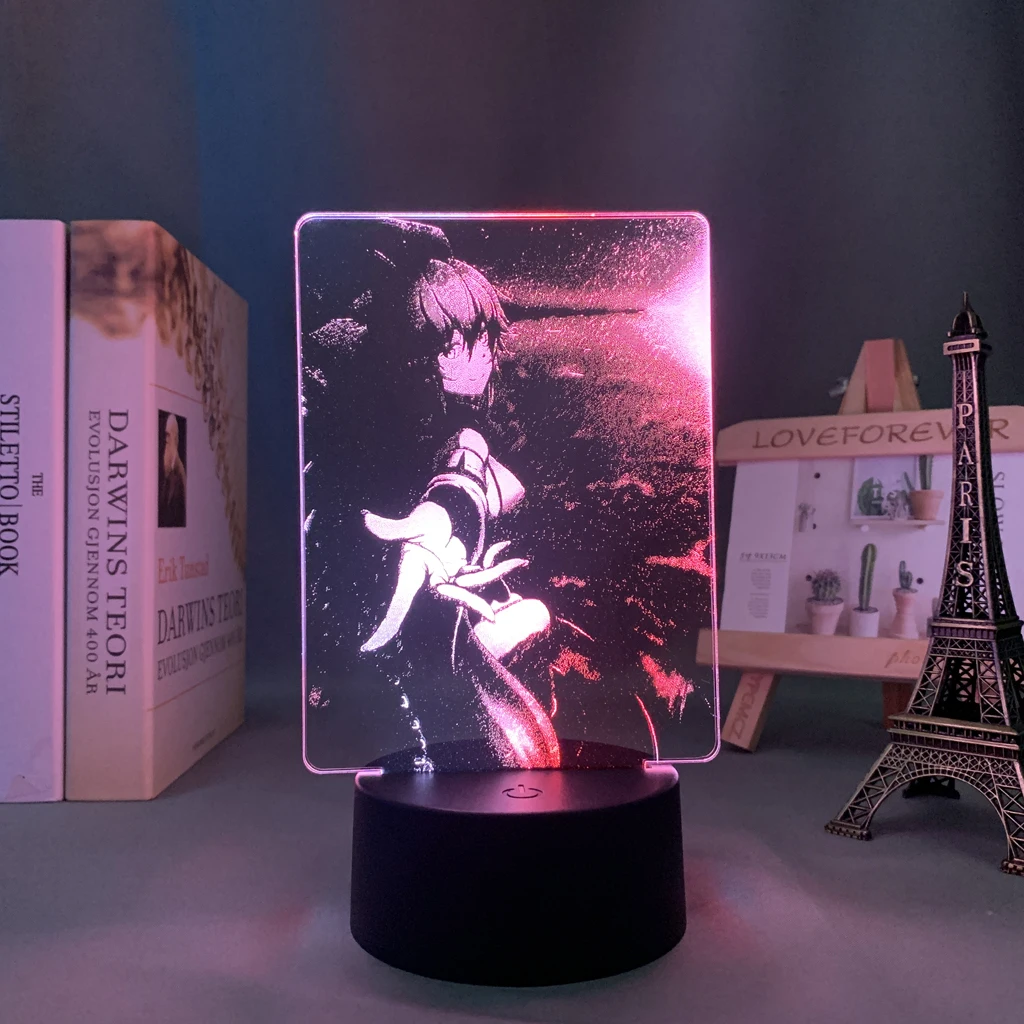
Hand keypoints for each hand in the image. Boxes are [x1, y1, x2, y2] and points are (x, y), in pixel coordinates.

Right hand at [360, 501, 527, 651]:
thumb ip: (392, 529)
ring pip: (473, 585)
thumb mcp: (410, 523)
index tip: (372, 647)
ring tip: (517, 566)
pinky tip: (519, 562)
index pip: (400, 602)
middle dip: (472, 606)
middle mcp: (431, 580)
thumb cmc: (423, 517)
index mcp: (413, 573)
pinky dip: (500, 569)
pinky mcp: (464, 572)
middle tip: (492, 618)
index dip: (389, 624)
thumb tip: (366, 520)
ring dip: (495, 578)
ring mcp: (449, 578)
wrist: (441, 511)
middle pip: (451, 597)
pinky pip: (483, 574)